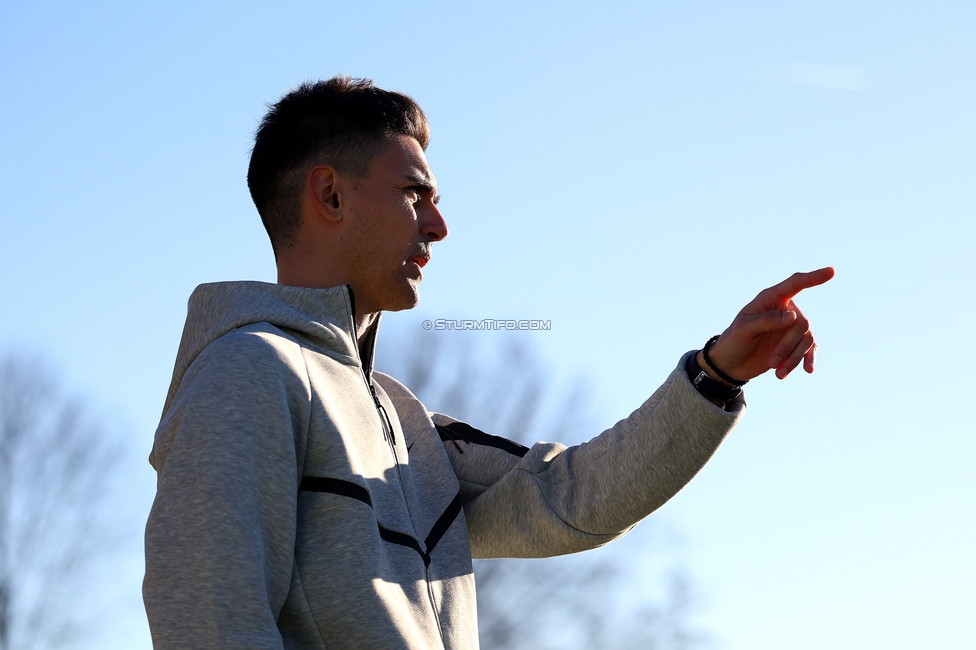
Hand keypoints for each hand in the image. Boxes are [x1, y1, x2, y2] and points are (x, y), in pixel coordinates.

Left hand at [705, 267, 834, 381]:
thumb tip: (793, 316)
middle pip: (802, 323)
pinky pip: (809, 350)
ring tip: (778, 373)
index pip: (795, 284)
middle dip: (788, 345)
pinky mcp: (794, 344)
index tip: (832, 271)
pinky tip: (807, 370)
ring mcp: (791, 328)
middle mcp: (785, 310)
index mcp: (771, 298)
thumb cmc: (734, 339)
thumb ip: (766, 320)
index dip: (813, 278)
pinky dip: (807, 360)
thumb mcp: (744, 328)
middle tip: (772, 362)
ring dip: (794, 358)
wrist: (731, 363)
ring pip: (806, 339)